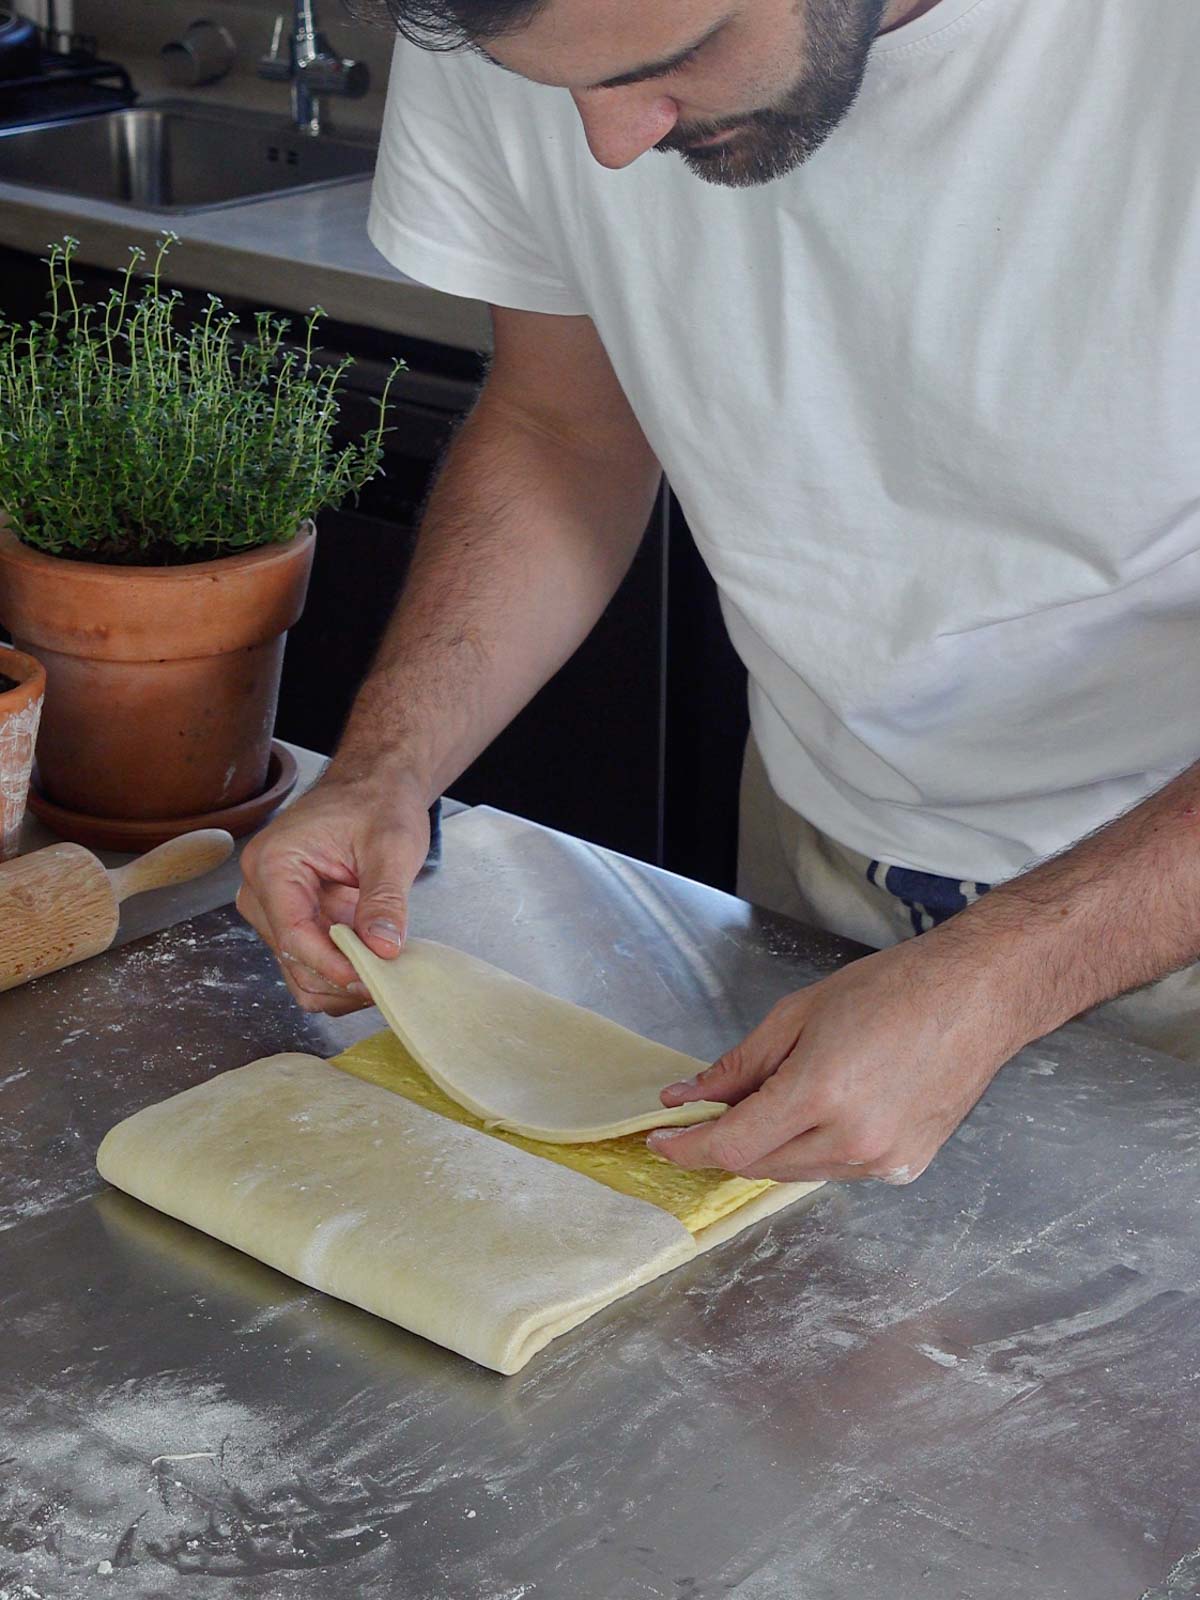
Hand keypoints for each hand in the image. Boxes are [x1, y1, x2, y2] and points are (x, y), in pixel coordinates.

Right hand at [237, 767, 430, 1014]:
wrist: (375, 785)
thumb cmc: (378, 802)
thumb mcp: (391, 847)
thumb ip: (385, 899)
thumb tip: (383, 948)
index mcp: (273, 863)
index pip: (294, 934)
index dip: (332, 965)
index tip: (371, 979)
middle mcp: (261, 888)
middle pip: (292, 959)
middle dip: (339, 978)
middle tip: (387, 982)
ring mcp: (275, 907)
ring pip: (299, 970)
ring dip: (340, 982)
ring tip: (385, 976)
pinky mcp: (294, 918)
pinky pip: (310, 961)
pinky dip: (341, 972)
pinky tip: (373, 966)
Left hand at [648, 933, 1028, 1183]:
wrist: (975, 997)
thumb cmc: (891, 990)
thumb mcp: (797, 1014)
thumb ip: (738, 1066)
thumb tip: (688, 1096)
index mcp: (819, 1093)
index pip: (732, 1146)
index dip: (689, 1148)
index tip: (663, 1141)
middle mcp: (852, 1139)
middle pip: (760, 1164)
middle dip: (729, 1140)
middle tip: (717, 1106)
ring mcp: (882, 1161)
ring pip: (797, 1172)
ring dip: (774, 1145)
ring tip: (788, 1093)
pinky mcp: (904, 1168)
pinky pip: (837, 1170)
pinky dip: (816, 1148)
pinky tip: (831, 1108)